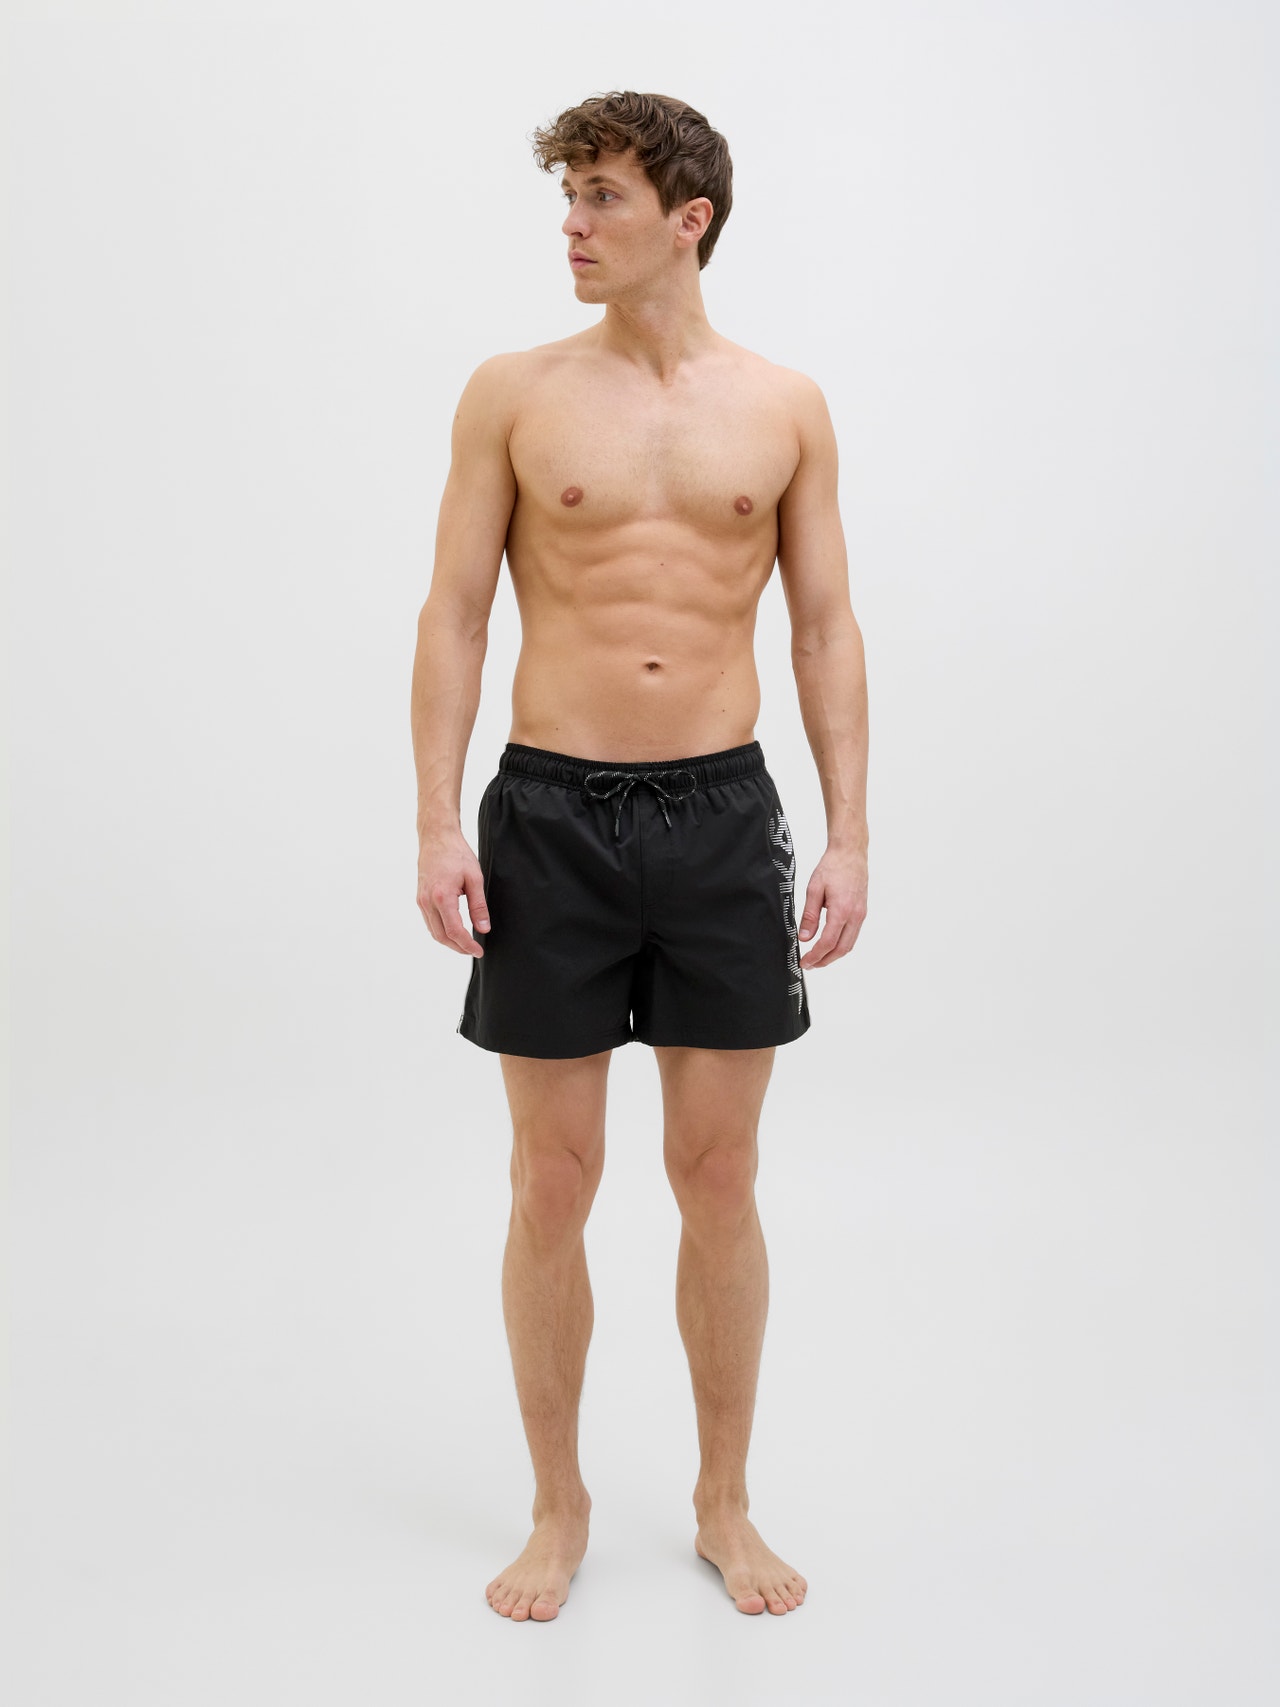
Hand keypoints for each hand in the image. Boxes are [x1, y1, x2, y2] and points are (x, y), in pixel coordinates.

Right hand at [416, 834, 490, 956]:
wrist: (437, 837)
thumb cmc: (456, 854)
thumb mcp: (474, 879)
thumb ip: (479, 906)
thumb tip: (483, 928)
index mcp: (442, 897)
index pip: (454, 931)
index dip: (467, 945)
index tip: (479, 951)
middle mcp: (427, 902)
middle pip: (441, 936)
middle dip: (458, 947)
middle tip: (474, 951)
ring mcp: (421, 900)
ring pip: (433, 931)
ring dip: (449, 941)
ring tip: (465, 944)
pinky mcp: (420, 898)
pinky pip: (429, 922)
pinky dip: (440, 931)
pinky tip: (453, 931)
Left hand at [797, 844, 866, 968]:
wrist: (850, 853)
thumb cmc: (832, 867)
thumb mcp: (814, 889)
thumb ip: (809, 916)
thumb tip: (804, 937)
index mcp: (842, 910)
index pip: (828, 943)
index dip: (815, 956)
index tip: (804, 962)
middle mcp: (855, 915)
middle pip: (841, 949)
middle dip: (825, 961)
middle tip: (810, 965)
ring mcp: (861, 915)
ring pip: (849, 944)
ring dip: (834, 955)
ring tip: (818, 959)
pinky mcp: (862, 912)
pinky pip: (853, 935)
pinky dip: (841, 945)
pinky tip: (830, 945)